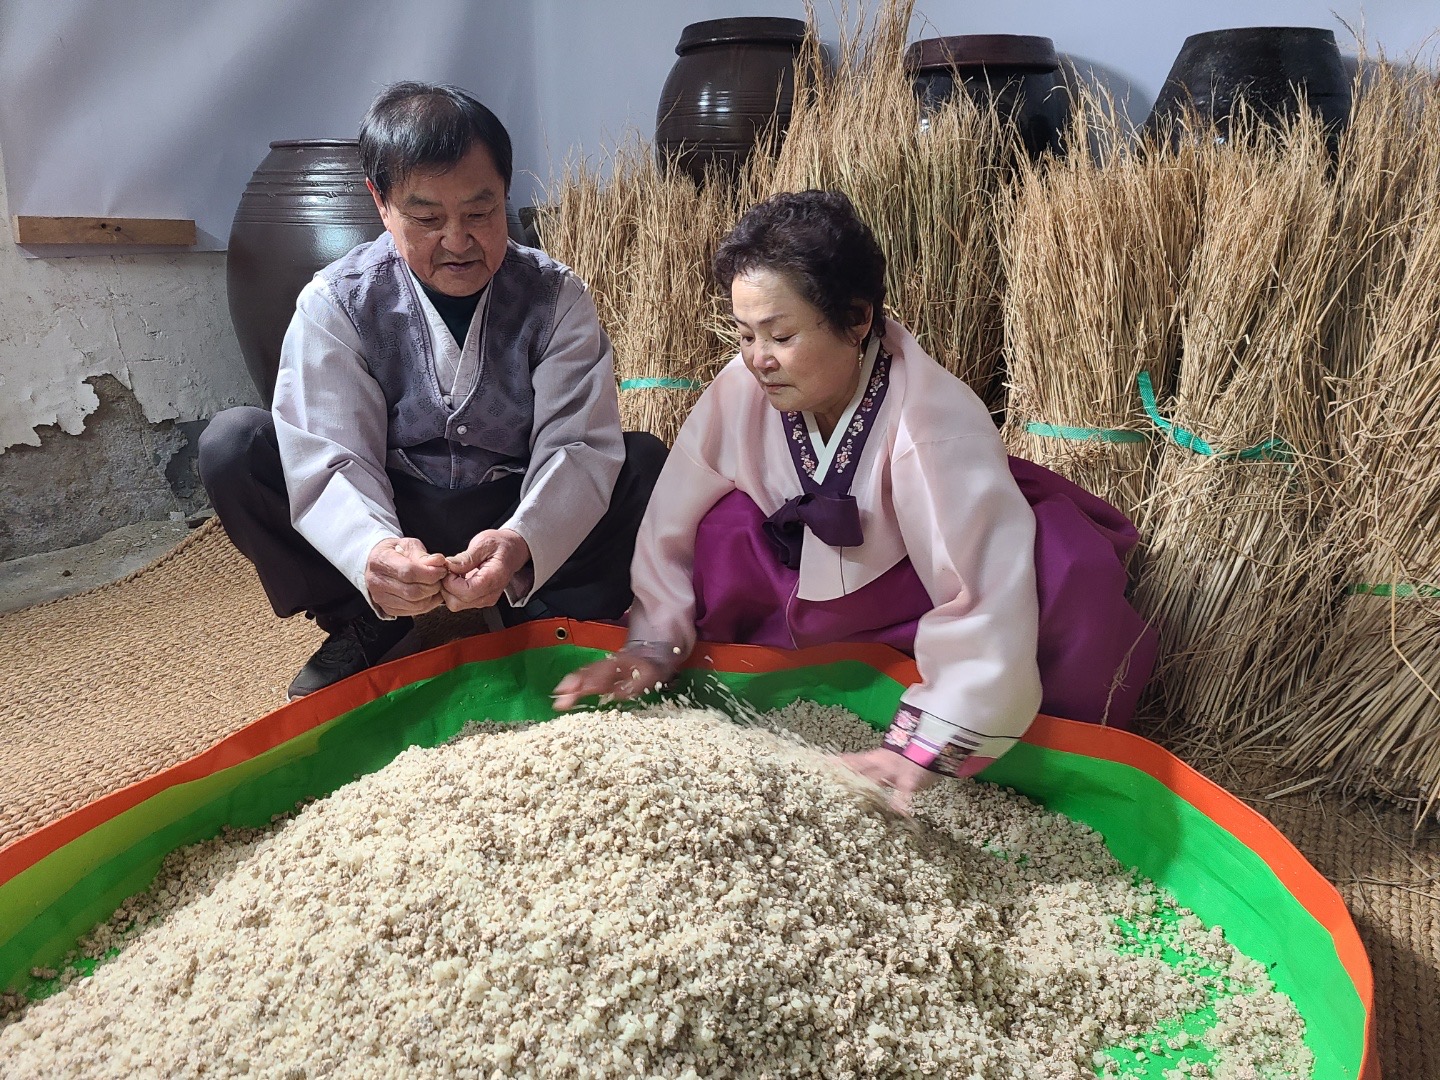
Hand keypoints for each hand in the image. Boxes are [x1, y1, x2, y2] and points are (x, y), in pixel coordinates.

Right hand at [365, 537, 448, 616]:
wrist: (378, 562)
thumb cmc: (395, 552)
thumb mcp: (408, 546)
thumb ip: (423, 555)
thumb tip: (439, 561)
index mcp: (381, 561)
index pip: (408, 572)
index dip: (430, 573)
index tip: (441, 570)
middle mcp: (377, 582)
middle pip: (413, 592)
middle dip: (433, 585)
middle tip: (440, 578)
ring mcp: (381, 598)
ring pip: (415, 605)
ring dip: (432, 596)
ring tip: (435, 585)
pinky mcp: (388, 609)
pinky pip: (414, 612)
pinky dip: (427, 604)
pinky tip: (430, 594)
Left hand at [441, 529, 530, 611]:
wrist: (512, 551)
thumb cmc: (500, 545)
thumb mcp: (484, 544)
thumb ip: (466, 557)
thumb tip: (449, 566)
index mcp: (494, 578)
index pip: (466, 592)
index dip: (450, 581)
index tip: (449, 567)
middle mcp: (490, 594)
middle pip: (457, 603)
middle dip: (446, 586)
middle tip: (449, 570)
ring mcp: (485, 599)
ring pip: (456, 604)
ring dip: (448, 589)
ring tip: (454, 573)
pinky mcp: (479, 600)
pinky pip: (459, 602)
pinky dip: (453, 591)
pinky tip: (457, 578)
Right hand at [552, 653, 670, 711]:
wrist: (654, 653)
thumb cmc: (653, 668)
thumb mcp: (650, 676)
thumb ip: (634, 686)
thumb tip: (617, 694)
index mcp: (620, 665)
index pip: (601, 675)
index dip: (589, 683)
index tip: (577, 691)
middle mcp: (609, 664)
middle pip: (588, 674)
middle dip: (573, 685)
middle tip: (559, 697)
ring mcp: (604, 666)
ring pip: (585, 673)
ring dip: (571, 683)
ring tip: (559, 694)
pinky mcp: (603, 671)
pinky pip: (587, 674)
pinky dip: (575, 681)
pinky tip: (566, 689)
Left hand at [832, 748, 939, 813]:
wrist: (928, 746)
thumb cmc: (903, 759)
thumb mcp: (883, 763)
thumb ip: (869, 771)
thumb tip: (849, 779)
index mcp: (872, 759)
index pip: (850, 762)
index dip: (836, 765)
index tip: (821, 766)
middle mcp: (879, 764)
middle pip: (859, 771)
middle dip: (845, 778)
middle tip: (830, 785)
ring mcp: (893, 771)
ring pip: (877, 779)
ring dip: (867, 790)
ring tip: (857, 801)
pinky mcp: (909, 779)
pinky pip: (905, 790)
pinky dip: (902, 800)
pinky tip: (900, 811)